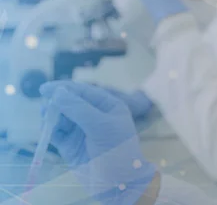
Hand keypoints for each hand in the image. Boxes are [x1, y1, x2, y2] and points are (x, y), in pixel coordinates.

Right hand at [39, 81, 156, 204]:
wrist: (117, 182)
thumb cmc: (117, 150)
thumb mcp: (101, 126)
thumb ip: (79, 109)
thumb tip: (58, 93)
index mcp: (108, 106)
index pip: (84, 91)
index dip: (65, 88)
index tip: (45, 89)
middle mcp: (94, 115)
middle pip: (70, 102)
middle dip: (57, 103)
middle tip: (46, 107)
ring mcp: (81, 130)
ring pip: (61, 117)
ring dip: (52, 116)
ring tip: (46, 118)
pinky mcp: (70, 145)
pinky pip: (56, 133)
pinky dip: (50, 130)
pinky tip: (47, 129)